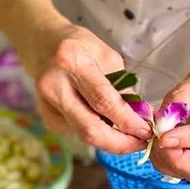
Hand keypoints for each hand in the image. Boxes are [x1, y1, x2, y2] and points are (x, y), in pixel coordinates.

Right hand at [28, 21, 150, 154]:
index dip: (127, 121)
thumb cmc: (79, 45)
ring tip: (130, 135)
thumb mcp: (107, 56)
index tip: (146, 131)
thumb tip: (143, 116)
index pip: (102, 100)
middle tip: (141, 144)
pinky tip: (105, 122)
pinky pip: (77, 131)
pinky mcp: (46, 116)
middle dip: (119, 143)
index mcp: (71, 61)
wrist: (43, 44)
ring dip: (111, 140)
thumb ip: (123, 87)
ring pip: (83, 134)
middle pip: (89, 128)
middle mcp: (53, 85)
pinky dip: (96, 131)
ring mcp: (46, 103)